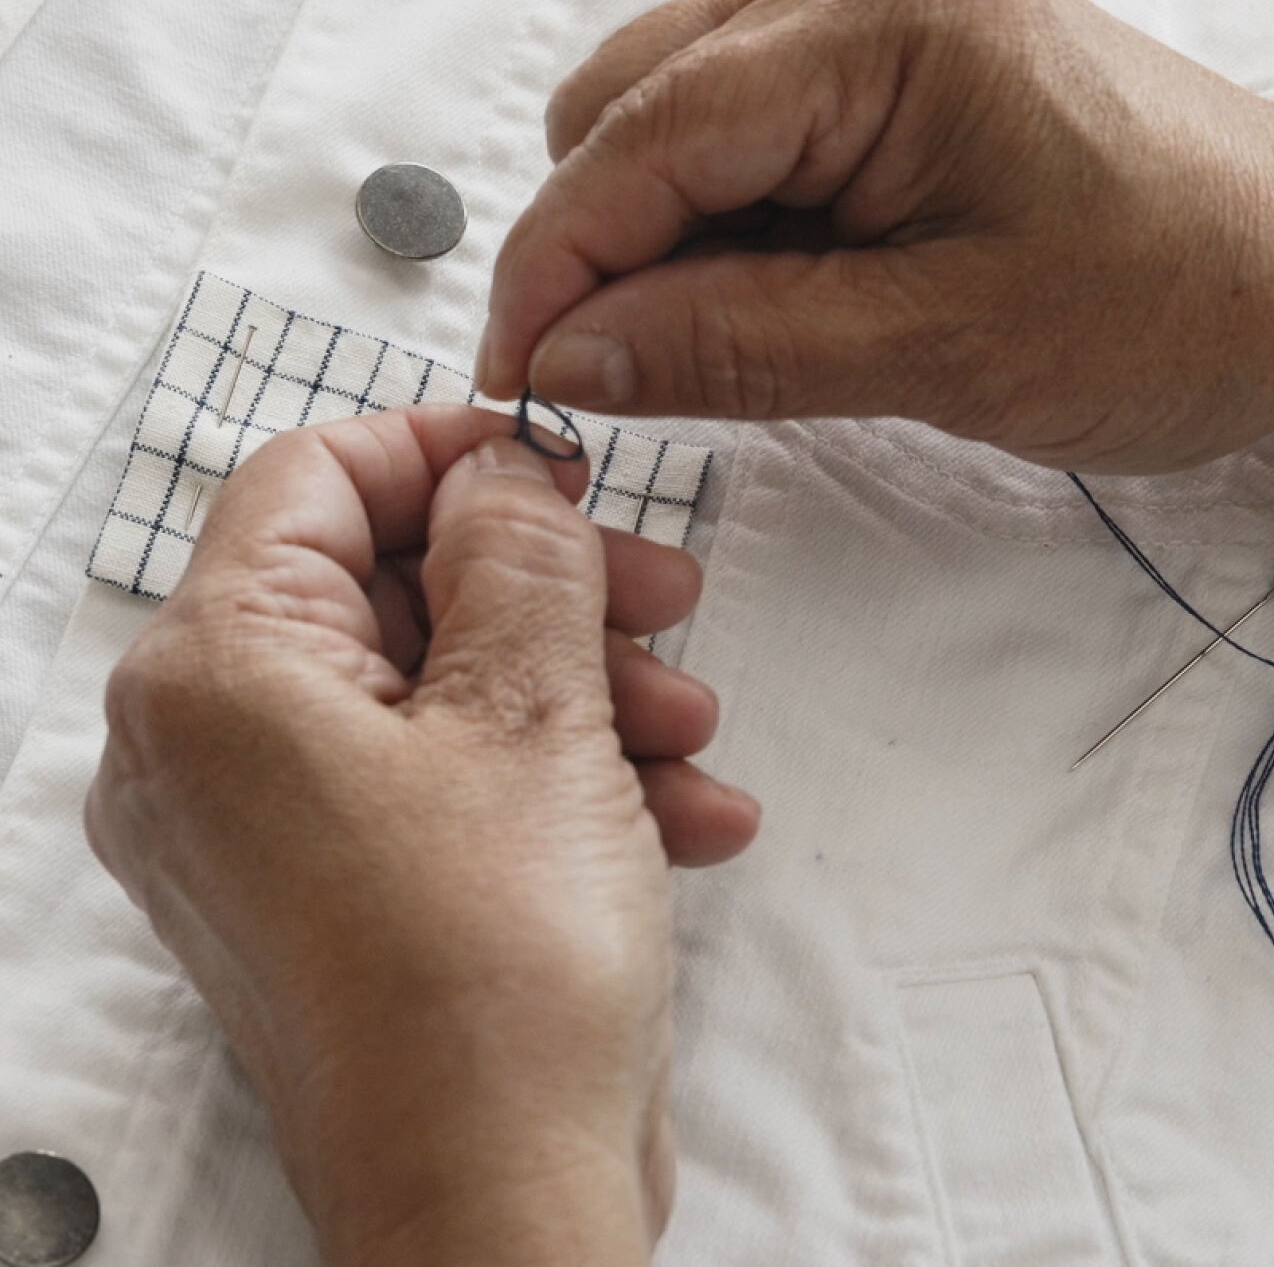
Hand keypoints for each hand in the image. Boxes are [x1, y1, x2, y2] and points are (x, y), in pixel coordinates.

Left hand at [86, 406, 758, 1266]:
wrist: (498, 1207)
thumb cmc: (492, 980)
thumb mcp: (537, 710)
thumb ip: (522, 552)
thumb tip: (502, 474)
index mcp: (215, 675)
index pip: (314, 477)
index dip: (450, 452)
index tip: (558, 465)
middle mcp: (211, 748)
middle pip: (394, 583)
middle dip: (551, 588)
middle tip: (662, 593)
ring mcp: (270, 828)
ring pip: (438, 683)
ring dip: (582, 688)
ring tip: (690, 730)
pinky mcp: (336, 889)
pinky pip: (444, 779)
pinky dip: (559, 775)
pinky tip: (681, 814)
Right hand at [476, 0, 1273, 471]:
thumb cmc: (1185, 302)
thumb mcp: (949, 347)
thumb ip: (739, 346)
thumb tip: (567, 357)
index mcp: (883, 16)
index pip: (642, 132)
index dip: (556, 263)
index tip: (514, 384)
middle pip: (634, 101)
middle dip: (604, 244)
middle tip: (632, 382)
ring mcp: (884, 4)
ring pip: (678, 111)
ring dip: (668, 235)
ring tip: (735, 347)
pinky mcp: (904, 55)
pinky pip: (754, 127)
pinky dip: (733, 219)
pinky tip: (788, 295)